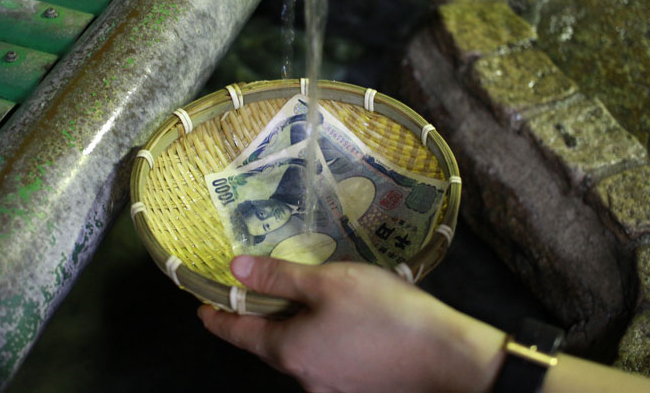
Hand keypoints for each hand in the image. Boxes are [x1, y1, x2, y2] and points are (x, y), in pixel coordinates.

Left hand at [198, 256, 505, 392]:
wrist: (447, 359)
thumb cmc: (384, 313)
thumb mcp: (328, 283)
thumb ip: (279, 277)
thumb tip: (235, 268)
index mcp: (289, 351)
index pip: (238, 334)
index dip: (217, 319)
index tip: (202, 308)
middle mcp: (304, 378)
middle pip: (270, 346)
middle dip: (260, 322)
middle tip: (256, 295)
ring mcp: (332, 390)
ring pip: (302, 355)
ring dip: (297, 330)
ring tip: (308, 302)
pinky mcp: (358, 390)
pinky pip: (328, 363)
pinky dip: (324, 342)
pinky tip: (345, 323)